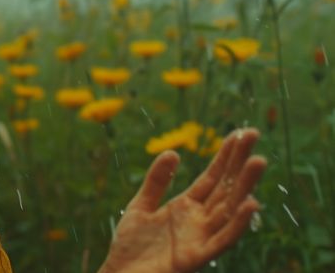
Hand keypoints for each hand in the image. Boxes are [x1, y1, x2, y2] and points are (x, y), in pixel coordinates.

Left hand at [99, 129, 266, 272]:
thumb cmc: (131, 245)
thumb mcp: (140, 205)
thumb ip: (156, 181)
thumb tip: (173, 152)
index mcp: (186, 207)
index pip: (212, 178)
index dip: (225, 156)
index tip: (239, 133)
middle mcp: (199, 220)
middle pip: (224, 188)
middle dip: (238, 162)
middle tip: (253, 134)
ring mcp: (200, 238)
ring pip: (229, 209)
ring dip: (244, 186)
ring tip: (258, 161)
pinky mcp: (196, 257)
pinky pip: (222, 240)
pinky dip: (237, 224)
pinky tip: (250, 204)